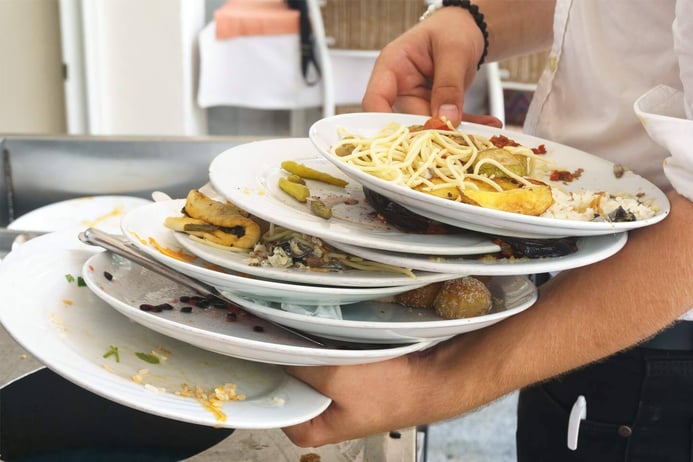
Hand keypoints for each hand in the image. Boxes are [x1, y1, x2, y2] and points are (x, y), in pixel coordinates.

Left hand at [282, 347, 441, 446]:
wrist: (430, 380)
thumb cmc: (392, 392)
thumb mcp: (336, 377)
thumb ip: (300, 367)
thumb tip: (276, 352)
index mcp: (309, 430)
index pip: (271, 397)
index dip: (268, 371)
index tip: (265, 349)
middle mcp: (320, 417)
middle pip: (287, 381)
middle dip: (292, 361)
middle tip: (296, 341)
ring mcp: (334, 398)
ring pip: (308, 369)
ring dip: (311, 353)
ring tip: (320, 341)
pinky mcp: (347, 382)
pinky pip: (326, 362)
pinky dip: (328, 350)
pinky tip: (335, 342)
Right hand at [361, 7, 501, 127]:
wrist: (464, 29)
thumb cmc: (450, 29)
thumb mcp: (453, 50)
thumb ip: (449, 84)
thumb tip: (446, 119)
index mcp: (392, 67)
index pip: (375, 100)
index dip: (383, 123)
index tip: (405, 138)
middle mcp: (399, 88)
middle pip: (405, 121)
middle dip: (432, 133)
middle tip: (460, 140)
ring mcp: (415, 101)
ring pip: (429, 126)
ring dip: (457, 132)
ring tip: (484, 133)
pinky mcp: (432, 109)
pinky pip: (447, 123)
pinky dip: (468, 126)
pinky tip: (488, 125)